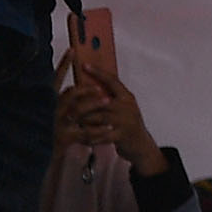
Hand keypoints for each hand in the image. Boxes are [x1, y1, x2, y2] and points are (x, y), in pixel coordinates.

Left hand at [58, 42, 164, 174]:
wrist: (141, 145)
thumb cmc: (127, 124)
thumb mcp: (123, 107)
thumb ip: (110, 98)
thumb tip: (89, 87)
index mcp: (127, 97)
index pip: (112, 80)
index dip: (98, 72)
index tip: (85, 65)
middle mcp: (127, 107)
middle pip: (100, 101)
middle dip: (82, 105)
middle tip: (69, 108)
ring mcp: (124, 121)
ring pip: (97, 118)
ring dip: (83, 121)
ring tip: (74, 123)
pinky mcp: (121, 135)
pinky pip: (99, 134)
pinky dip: (89, 136)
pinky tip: (82, 138)